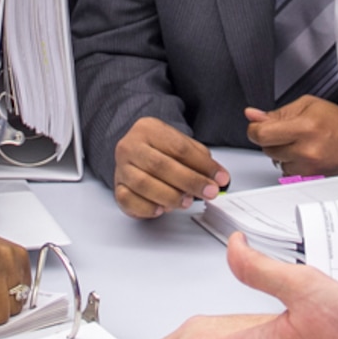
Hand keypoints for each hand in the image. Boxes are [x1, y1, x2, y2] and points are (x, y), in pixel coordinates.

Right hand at [113, 116, 230, 218]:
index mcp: (148, 129)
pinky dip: (147, 208)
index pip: (179, 148)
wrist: (134, 152)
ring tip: (186, 202)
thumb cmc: (160, 151)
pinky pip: (128, 200)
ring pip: (143, 184)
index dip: (202, 166)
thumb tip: (219, 177)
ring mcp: (121, 168)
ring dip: (170, 197)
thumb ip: (201, 160)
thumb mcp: (182, 145)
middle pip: (160, 166)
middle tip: (209, 192)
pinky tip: (161, 209)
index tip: (220, 178)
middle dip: (189, 182)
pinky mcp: (117, 188)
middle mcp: (130, 146)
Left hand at [244, 96, 337, 175]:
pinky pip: (286, 171)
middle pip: (266, 148)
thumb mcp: (308, 106)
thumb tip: (253, 115)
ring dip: (281, 151)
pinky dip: (290, 162)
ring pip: (275, 160)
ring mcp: (308, 168)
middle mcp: (306, 151)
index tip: (257, 125)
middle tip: (287, 131)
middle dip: (270, 138)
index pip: (262, 134)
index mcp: (306, 128)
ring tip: (301, 142)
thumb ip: (278, 113)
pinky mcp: (310, 179)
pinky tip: (305, 153)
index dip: (255, 129)